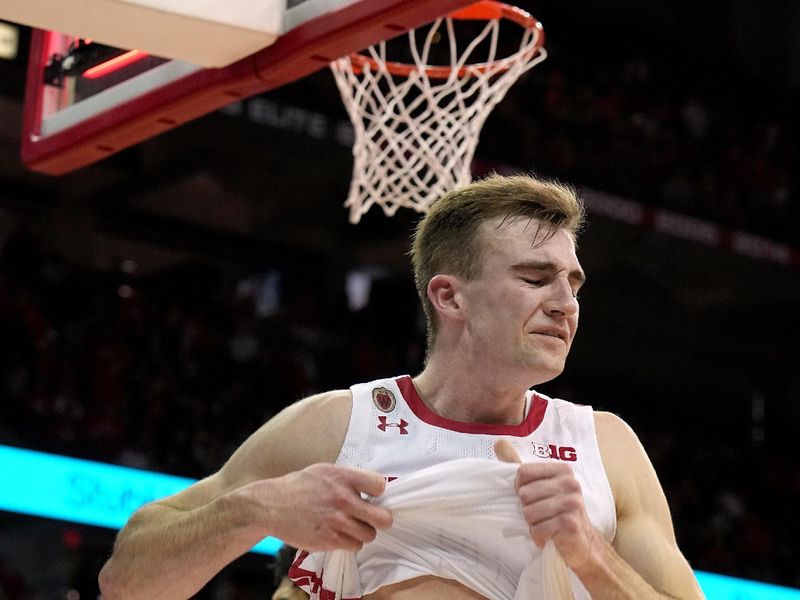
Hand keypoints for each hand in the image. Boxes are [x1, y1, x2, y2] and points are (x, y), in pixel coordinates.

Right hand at [248, 463, 392, 551]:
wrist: (271, 506)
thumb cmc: (298, 487)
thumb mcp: (324, 471)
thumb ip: (348, 478)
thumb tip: (372, 488)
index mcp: (343, 478)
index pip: (380, 485)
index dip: (377, 492)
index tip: (371, 495)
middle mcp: (343, 500)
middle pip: (383, 518)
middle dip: (381, 519)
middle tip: (374, 518)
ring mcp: (337, 522)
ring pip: (369, 535)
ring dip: (362, 532)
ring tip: (350, 526)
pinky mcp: (329, 541)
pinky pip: (353, 546)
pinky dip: (349, 542)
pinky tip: (338, 533)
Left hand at [494, 440, 597, 569]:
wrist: (582, 542)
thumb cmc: (556, 511)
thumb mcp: (539, 484)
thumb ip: (518, 463)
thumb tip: (498, 442)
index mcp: (562, 470)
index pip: (523, 472)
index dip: (519, 487)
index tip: (530, 496)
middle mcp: (570, 483)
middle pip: (525, 493)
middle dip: (527, 509)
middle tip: (540, 515)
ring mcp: (573, 503)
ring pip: (529, 513)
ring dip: (532, 524)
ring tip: (545, 524)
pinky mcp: (571, 524)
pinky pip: (538, 529)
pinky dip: (538, 536)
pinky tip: (549, 536)